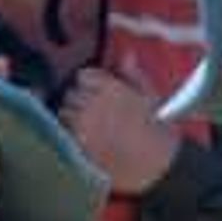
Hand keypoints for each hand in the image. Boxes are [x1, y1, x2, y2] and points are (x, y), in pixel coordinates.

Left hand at [60, 65, 178, 192]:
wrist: (157, 165)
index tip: (95, 90)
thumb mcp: (151, 97)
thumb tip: (126, 55)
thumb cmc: (158, 131)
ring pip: (64, 112)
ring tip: (84, 124)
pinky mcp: (79, 145)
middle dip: (78, 98)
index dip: (88, 82)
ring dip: (70, 115)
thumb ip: (134, 75)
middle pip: (71, 93)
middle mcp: (93, 103)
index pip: (83, 75)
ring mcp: (84, 125)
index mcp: (111, 88)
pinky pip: (64, 132)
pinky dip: (69, 132)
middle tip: (90, 109)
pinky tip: (82, 138)